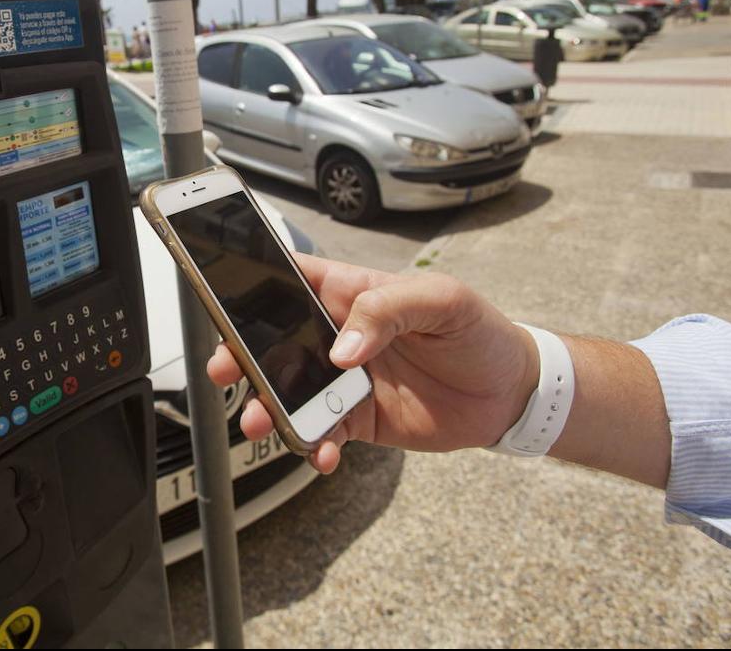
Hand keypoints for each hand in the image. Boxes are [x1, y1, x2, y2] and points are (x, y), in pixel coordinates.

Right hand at [207, 253, 539, 473]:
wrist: (510, 392)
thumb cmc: (478, 331)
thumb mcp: (443, 300)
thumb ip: (389, 309)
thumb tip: (342, 348)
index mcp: (351, 292)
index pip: (290, 277)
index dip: (251, 280)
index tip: (221, 295)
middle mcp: (336, 335)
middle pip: (272, 339)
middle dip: (240, 354)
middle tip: (225, 369)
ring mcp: (342, 380)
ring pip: (287, 392)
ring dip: (267, 407)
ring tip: (263, 423)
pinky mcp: (356, 419)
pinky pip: (320, 433)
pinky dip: (312, 446)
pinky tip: (320, 453)